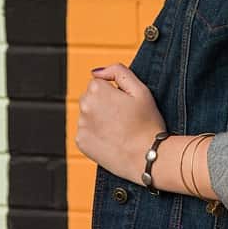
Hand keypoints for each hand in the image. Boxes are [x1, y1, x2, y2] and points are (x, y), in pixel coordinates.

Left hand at [75, 62, 164, 181]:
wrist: (146, 157)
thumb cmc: (147, 124)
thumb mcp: (140, 90)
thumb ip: (118, 72)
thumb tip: (96, 72)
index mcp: (96, 90)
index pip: (98, 82)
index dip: (114, 92)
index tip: (125, 104)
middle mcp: (84, 107)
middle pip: (90, 98)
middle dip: (104, 103)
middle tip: (124, 117)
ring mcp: (81, 125)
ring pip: (88, 115)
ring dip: (99, 119)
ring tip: (119, 129)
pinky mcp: (81, 142)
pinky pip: (86, 132)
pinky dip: (96, 134)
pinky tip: (112, 139)